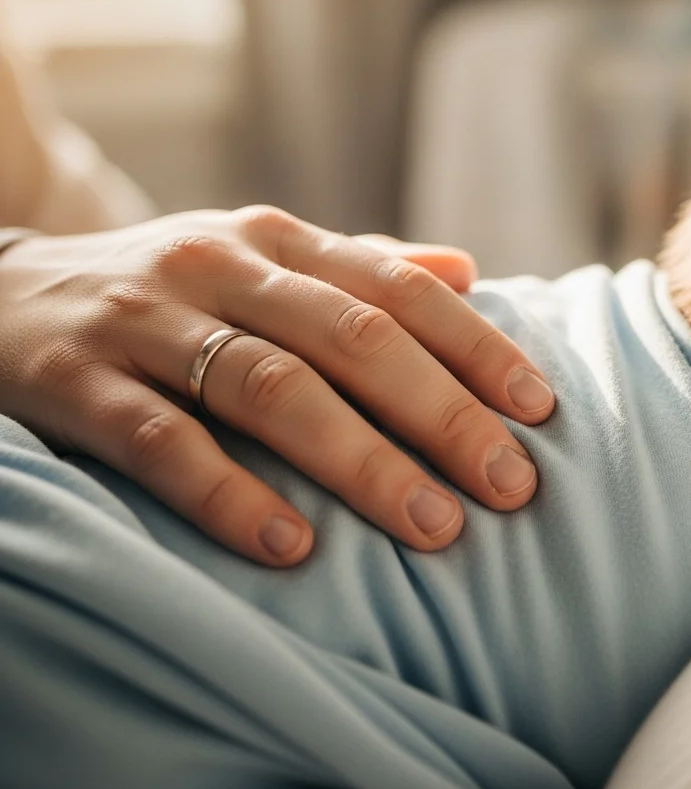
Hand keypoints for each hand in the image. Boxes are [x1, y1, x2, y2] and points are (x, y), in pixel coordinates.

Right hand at [0, 207, 554, 564]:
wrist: (4, 293)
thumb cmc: (168, 290)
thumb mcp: (261, 259)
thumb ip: (361, 266)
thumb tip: (468, 271)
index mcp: (276, 242)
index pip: (396, 289)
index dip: (474, 347)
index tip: (539, 410)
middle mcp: (219, 267)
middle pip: (352, 338)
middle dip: (440, 413)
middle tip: (508, 484)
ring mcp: (146, 321)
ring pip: (271, 386)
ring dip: (360, 459)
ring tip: (432, 525)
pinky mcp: (76, 382)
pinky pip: (162, 441)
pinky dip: (230, 493)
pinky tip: (292, 546)